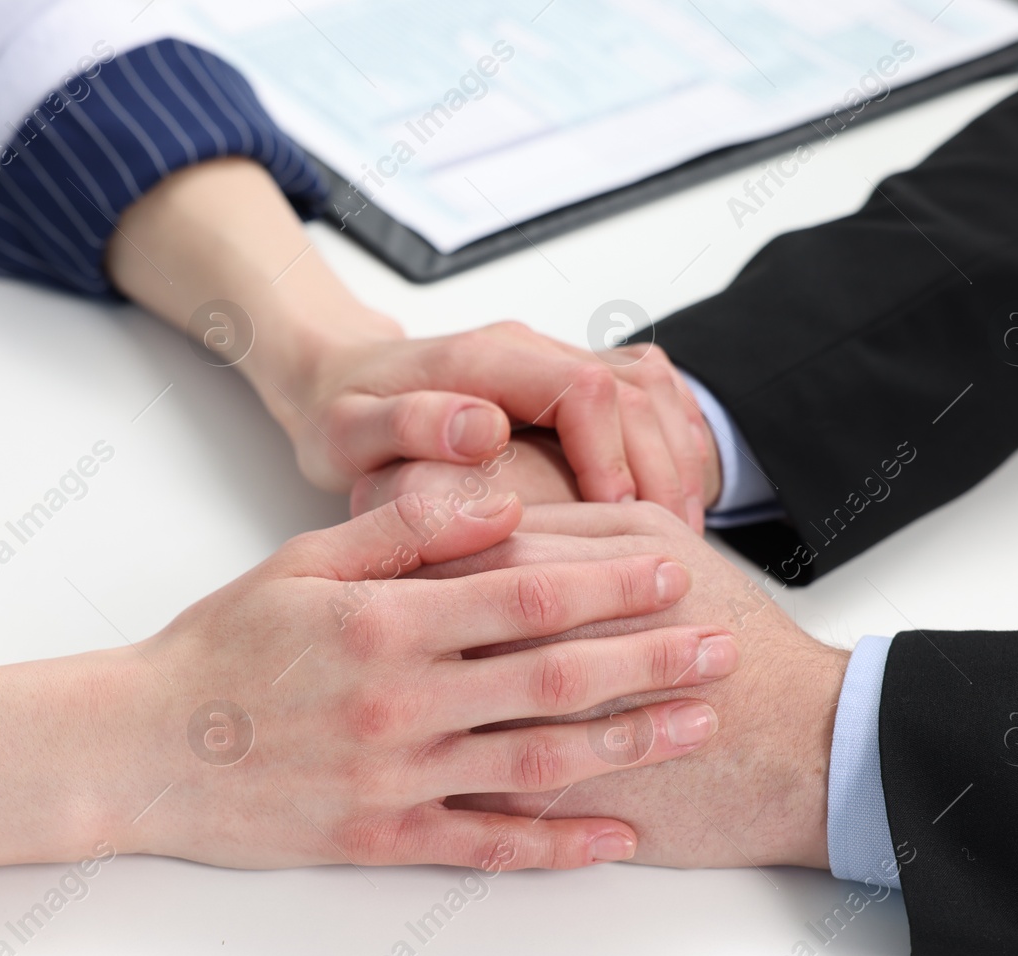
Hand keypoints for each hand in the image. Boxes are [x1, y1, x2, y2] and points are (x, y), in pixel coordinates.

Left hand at [105, 160, 714, 521]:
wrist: (335, 381)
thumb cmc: (340, 414)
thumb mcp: (350, 427)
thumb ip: (409, 424)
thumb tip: (485, 429)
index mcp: (485, 358)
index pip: (584, 390)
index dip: (611, 455)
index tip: (615, 517)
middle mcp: (530, 349)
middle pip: (634, 393)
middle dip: (660, 469)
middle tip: (668, 544)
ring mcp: (555, 361)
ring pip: (654, 394)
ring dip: (678, 460)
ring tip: (682, 535)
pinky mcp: (569, 381)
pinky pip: (651, 400)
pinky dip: (676, 448)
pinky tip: (676, 506)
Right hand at [132, 492, 741, 870]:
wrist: (144, 747)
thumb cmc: (222, 648)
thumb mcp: (301, 561)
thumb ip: (402, 531)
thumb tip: (494, 500)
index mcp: (385, 624)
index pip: (524, 598)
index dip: (608, 586)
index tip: (670, 572)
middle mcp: (401, 704)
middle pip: (553, 679)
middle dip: (648, 661)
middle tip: (720, 647)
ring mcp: (396, 778)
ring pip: (538, 763)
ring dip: (628, 744)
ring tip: (695, 725)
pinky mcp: (382, 837)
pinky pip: (487, 846)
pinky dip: (558, 846)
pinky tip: (618, 839)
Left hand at [424, 502, 845, 869]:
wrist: (809, 746)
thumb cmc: (736, 636)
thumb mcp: (664, 548)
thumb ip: (578, 527)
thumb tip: (494, 515)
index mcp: (583, 586)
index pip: (476, 563)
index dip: (430, 560)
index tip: (396, 561)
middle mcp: (558, 658)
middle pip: (452, 640)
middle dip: (405, 636)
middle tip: (366, 631)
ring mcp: (557, 738)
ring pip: (454, 720)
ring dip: (417, 709)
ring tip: (383, 698)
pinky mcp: (563, 805)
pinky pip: (478, 794)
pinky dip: (444, 780)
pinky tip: (416, 766)